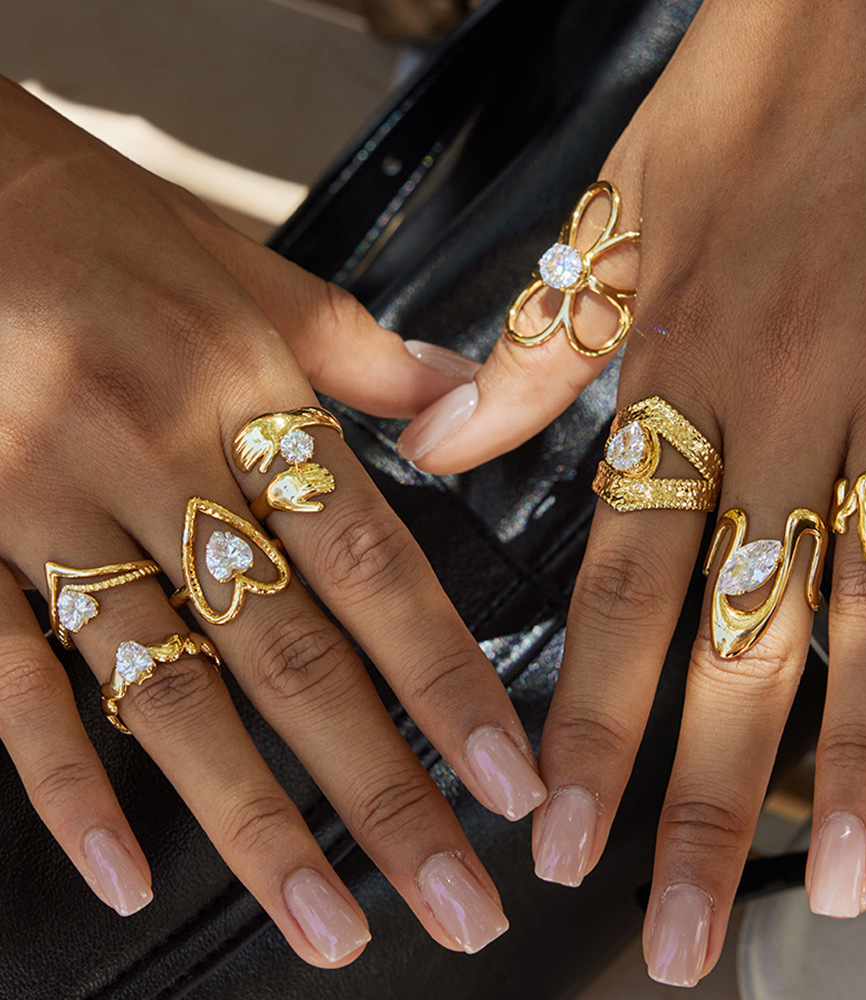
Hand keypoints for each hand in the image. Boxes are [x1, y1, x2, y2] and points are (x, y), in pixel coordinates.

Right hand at [0, 77, 544, 963]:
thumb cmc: (97, 221)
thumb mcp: (243, 264)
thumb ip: (356, 350)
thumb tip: (458, 397)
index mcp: (248, 393)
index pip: (375, 565)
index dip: (448, 679)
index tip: (508, 779)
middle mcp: (163, 464)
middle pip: (295, 658)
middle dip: (384, 792)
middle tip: (457, 904)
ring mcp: (54, 512)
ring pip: (172, 694)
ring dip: (256, 823)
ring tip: (328, 926)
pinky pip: (12, 677)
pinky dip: (63, 780)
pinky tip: (127, 871)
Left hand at [398, 0, 865, 983]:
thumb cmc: (760, 88)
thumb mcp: (619, 209)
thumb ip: (537, 347)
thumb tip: (440, 439)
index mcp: (689, 369)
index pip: (614, 586)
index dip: (583, 716)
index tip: (557, 824)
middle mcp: (797, 404)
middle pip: (739, 637)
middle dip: (707, 792)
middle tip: (687, 922)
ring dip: (849, 753)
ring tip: (829, 874)